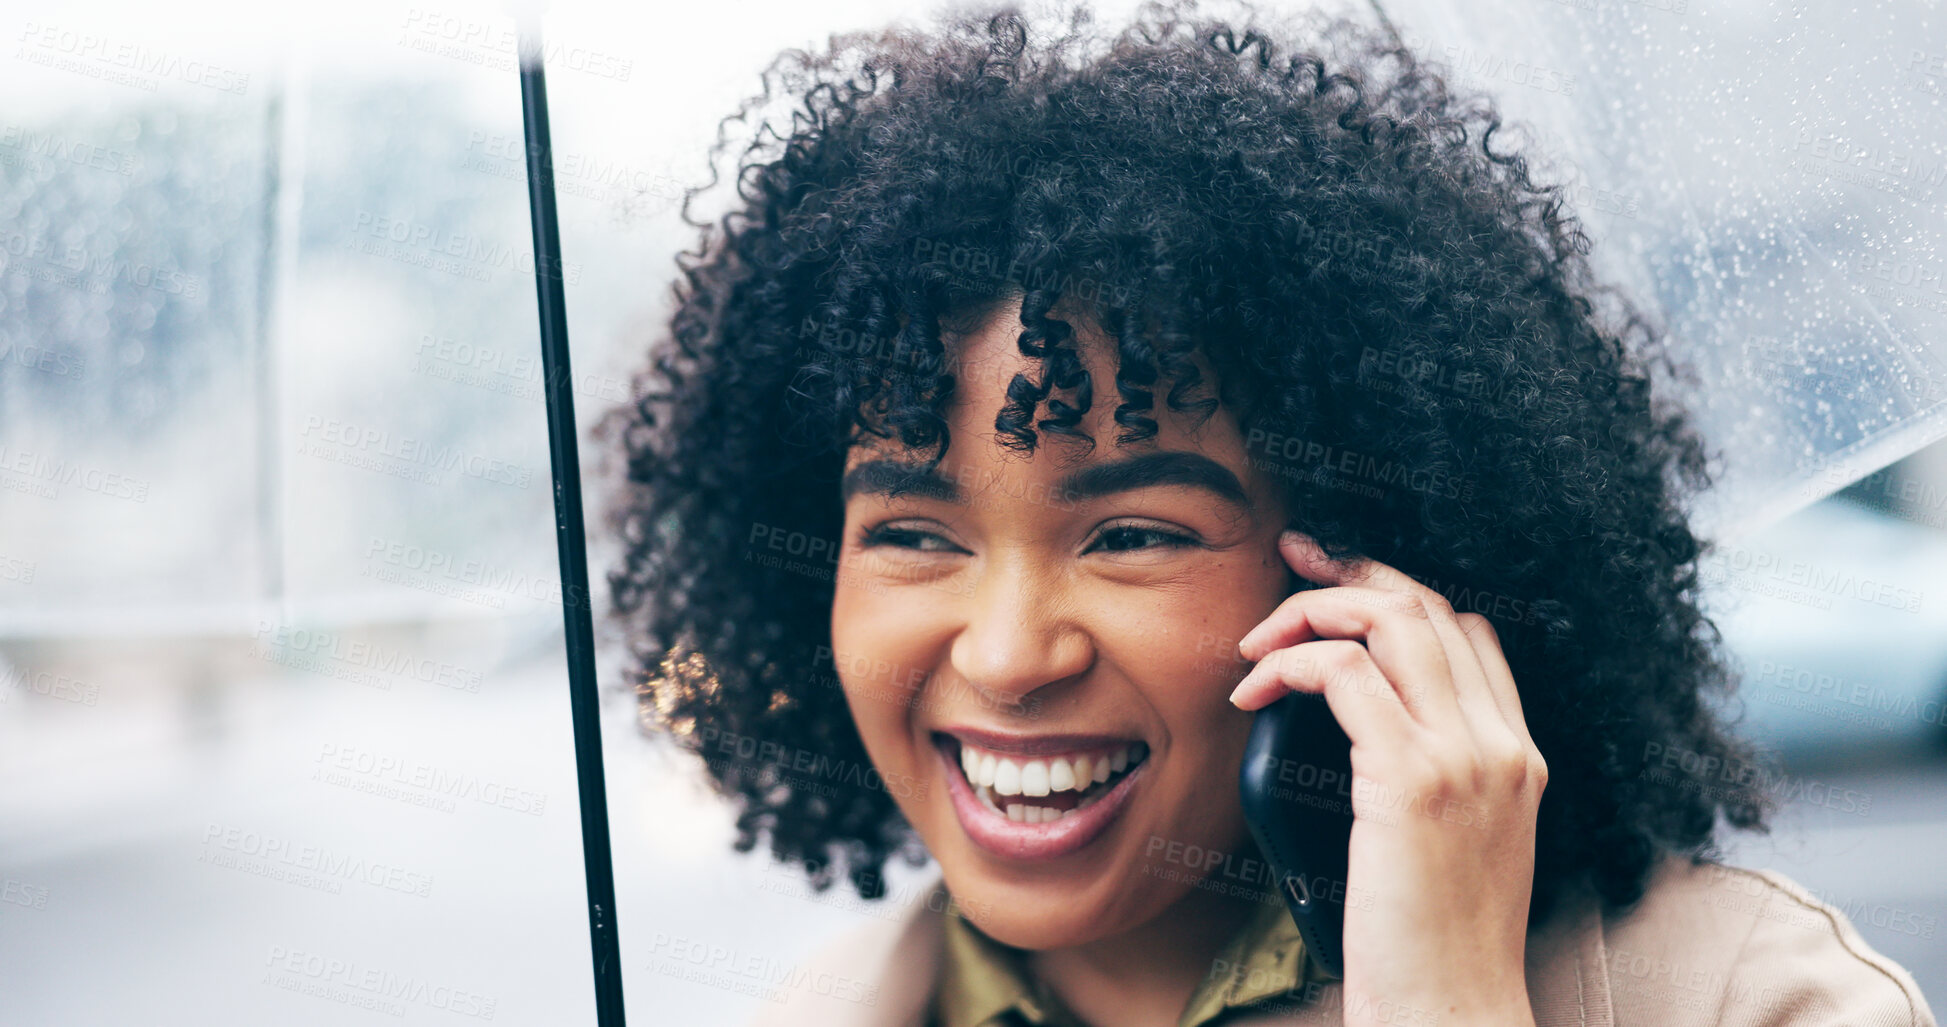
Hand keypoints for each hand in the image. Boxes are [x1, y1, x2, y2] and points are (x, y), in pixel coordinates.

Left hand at [1230, 530, 1544, 1026]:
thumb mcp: (1457, 847)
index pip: (1468, 629)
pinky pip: (1345, 674)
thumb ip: (1429, 780)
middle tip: (1287, 567)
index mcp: (1518, 756)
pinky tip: (1255, 691)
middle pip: (1428, 604)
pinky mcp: (1414, 780)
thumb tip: (1358, 732)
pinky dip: (1290, 663)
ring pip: (1391, 618)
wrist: (1453, 1010)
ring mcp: (1465, 758)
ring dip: (1312, 610)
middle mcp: (1502, 745)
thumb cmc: (1434, 946)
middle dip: (1350, 571)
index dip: (1396, 589)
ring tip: (1258, 640)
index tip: (1332, 582)